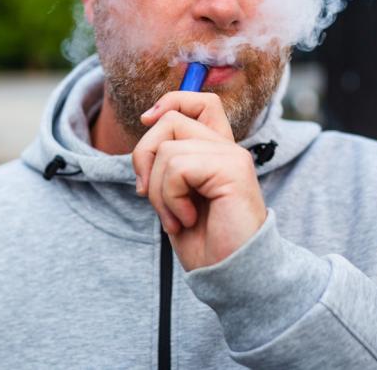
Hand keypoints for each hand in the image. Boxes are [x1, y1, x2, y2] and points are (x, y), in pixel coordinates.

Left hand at [132, 91, 266, 270]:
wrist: (231, 274)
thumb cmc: (205, 240)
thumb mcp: (173, 195)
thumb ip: (166, 162)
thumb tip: (147, 126)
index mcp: (215, 151)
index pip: (201, 102)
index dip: (171, 102)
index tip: (147, 121)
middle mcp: (226, 147)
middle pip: (171, 119)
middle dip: (144, 156)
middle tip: (147, 193)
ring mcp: (231, 155)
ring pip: (168, 148)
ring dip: (158, 191)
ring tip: (177, 217)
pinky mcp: (233, 169)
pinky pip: (178, 167)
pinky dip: (170, 198)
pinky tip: (186, 219)